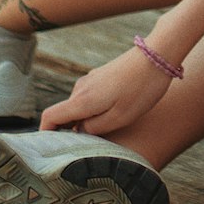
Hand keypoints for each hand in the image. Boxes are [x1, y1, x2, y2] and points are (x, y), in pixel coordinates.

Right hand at [40, 46, 172, 135]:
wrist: (158, 54)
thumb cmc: (142, 88)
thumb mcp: (120, 117)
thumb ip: (95, 128)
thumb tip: (79, 130)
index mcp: (82, 100)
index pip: (50, 117)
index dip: (45, 134)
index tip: (50, 149)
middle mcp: (82, 88)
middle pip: (65, 114)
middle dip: (71, 131)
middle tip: (88, 147)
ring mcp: (92, 80)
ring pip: (80, 106)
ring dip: (87, 120)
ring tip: (107, 132)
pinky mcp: (103, 76)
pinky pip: (91, 98)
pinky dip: (95, 110)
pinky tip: (115, 115)